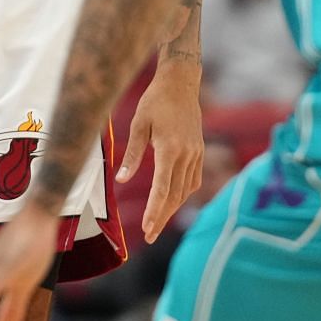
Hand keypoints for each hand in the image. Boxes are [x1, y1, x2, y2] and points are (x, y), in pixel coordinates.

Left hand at [119, 67, 203, 243]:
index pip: (162, 188)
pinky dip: (182, 194)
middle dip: (161, 217)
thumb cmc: (155, 101)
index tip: (148, 229)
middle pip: (174, 195)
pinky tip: (172, 202)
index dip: (155, 211)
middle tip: (150, 237)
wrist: (181, 83)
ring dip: (172, 208)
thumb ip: (131, 154)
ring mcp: (196, 153)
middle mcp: (186, 154)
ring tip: (157, 224)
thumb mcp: (138, 124)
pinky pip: (192, 180)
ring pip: (185, 190)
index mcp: (169, 148)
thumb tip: (121, 180)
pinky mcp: (199, 151)